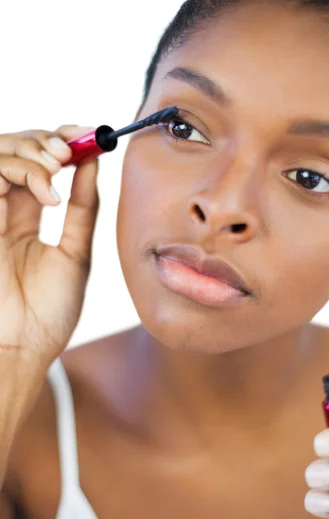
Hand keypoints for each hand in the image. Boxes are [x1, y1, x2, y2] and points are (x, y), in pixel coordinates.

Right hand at [0, 125, 99, 426]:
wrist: (25, 346)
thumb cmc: (50, 310)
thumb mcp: (76, 251)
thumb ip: (82, 208)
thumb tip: (93, 164)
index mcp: (28, 216)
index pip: (39, 163)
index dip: (60, 142)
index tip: (88, 134)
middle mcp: (5, 209)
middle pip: (15, 150)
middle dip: (45, 140)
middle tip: (71, 147)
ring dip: (31, 152)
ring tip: (57, 168)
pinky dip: (18, 172)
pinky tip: (45, 192)